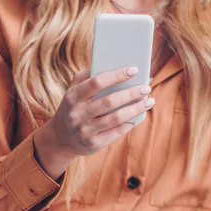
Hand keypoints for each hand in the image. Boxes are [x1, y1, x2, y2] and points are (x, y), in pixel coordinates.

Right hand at [34, 67, 153, 178]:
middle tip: (146, 87)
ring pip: (116, 118)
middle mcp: (78, 114)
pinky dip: (130, 123)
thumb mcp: (73, 91)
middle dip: (131, 93)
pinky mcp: (94, 143)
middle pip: (109, 101)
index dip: (117, 75)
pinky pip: (116, 132)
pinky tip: (139, 116)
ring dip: (135, 109)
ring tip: (149, 101)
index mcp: (72, 97)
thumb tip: (113, 66)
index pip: (97, 82)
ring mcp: (85, 130)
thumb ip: (86, 77)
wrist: (60, 139)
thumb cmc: (73, 108)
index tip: (134, 70)